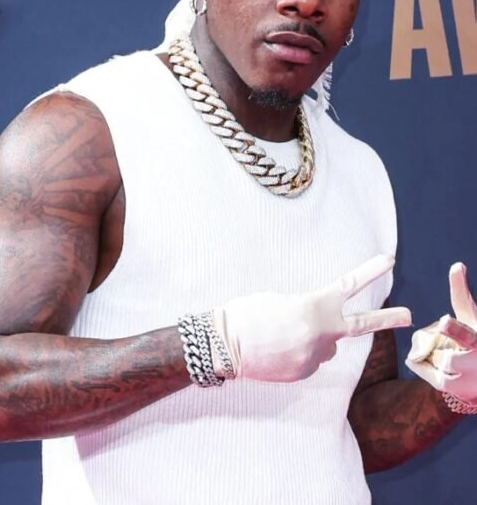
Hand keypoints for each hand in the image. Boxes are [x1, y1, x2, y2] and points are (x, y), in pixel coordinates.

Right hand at [212, 254, 410, 381]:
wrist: (225, 346)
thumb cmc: (249, 313)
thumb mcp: (282, 301)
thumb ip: (310, 310)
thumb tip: (323, 327)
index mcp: (314, 306)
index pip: (349, 285)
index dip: (370, 271)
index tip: (389, 261)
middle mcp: (320, 334)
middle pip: (361, 325)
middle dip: (387, 319)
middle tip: (408, 315)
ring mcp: (313, 357)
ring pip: (325, 345)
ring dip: (312, 339)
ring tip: (281, 335)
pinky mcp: (303, 373)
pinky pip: (309, 359)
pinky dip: (297, 353)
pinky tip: (277, 350)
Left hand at [406, 262, 476, 404]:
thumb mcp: (473, 318)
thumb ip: (461, 294)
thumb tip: (456, 264)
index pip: (465, 335)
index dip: (453, 329)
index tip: (444, 321)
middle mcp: (472, 362)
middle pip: (437, 343)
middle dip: (439, 340)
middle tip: (452, 344)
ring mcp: (463, 380)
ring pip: (429, 356)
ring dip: (432, 352)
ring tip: (450, 354)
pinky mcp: (450, 389)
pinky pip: (421, 368)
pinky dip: (423, 362)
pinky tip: (437, 362)